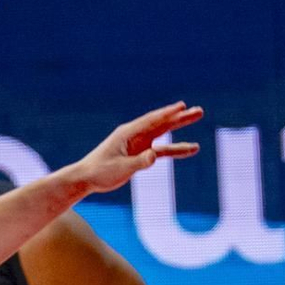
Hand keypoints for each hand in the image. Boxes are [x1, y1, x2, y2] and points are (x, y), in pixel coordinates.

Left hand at [66, 102, 202, 196]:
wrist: (86, 178)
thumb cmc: (100, 172)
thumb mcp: (120, 169)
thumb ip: (139, 162)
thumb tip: (155, 155)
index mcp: (128, 133)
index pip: (151, 121)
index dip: (168, 113)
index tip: (182, 106)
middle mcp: (135, 135)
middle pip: (161, 123)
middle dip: (180, 116)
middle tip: (198, 111)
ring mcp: (139, 143)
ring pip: (164, 133)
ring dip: (180, 126)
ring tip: (197, 117)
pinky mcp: (141, 154)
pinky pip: (162, 150)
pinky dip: (175, 149)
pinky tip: (191, 148)